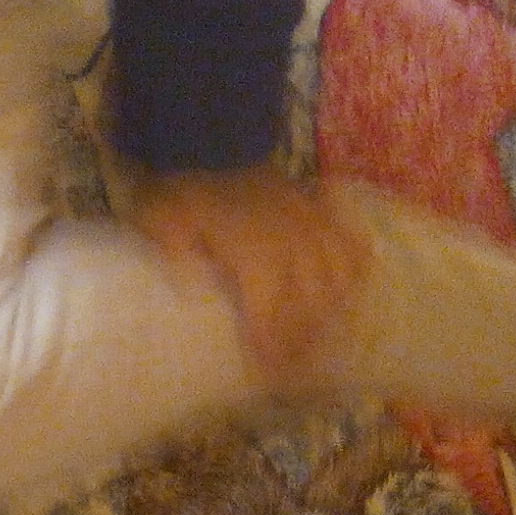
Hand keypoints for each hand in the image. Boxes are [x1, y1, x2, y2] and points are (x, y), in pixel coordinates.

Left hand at [131, 167, 370, 384]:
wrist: (211, 138)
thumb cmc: (182, 188)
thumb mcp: (163, 222)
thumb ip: (173, 251)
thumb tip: (185, 288)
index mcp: (254, 254)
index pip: (271, 315)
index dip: (273, 350)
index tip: (272, 376)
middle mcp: (291, 244)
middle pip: (309, 305)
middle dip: (303, 341)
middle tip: (296, 369)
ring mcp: (309, 225)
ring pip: (336, 278)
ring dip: (328, 311)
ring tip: (318, 336)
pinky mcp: (318, 209)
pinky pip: (349, 242)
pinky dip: (352, 267)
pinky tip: (349, 286)